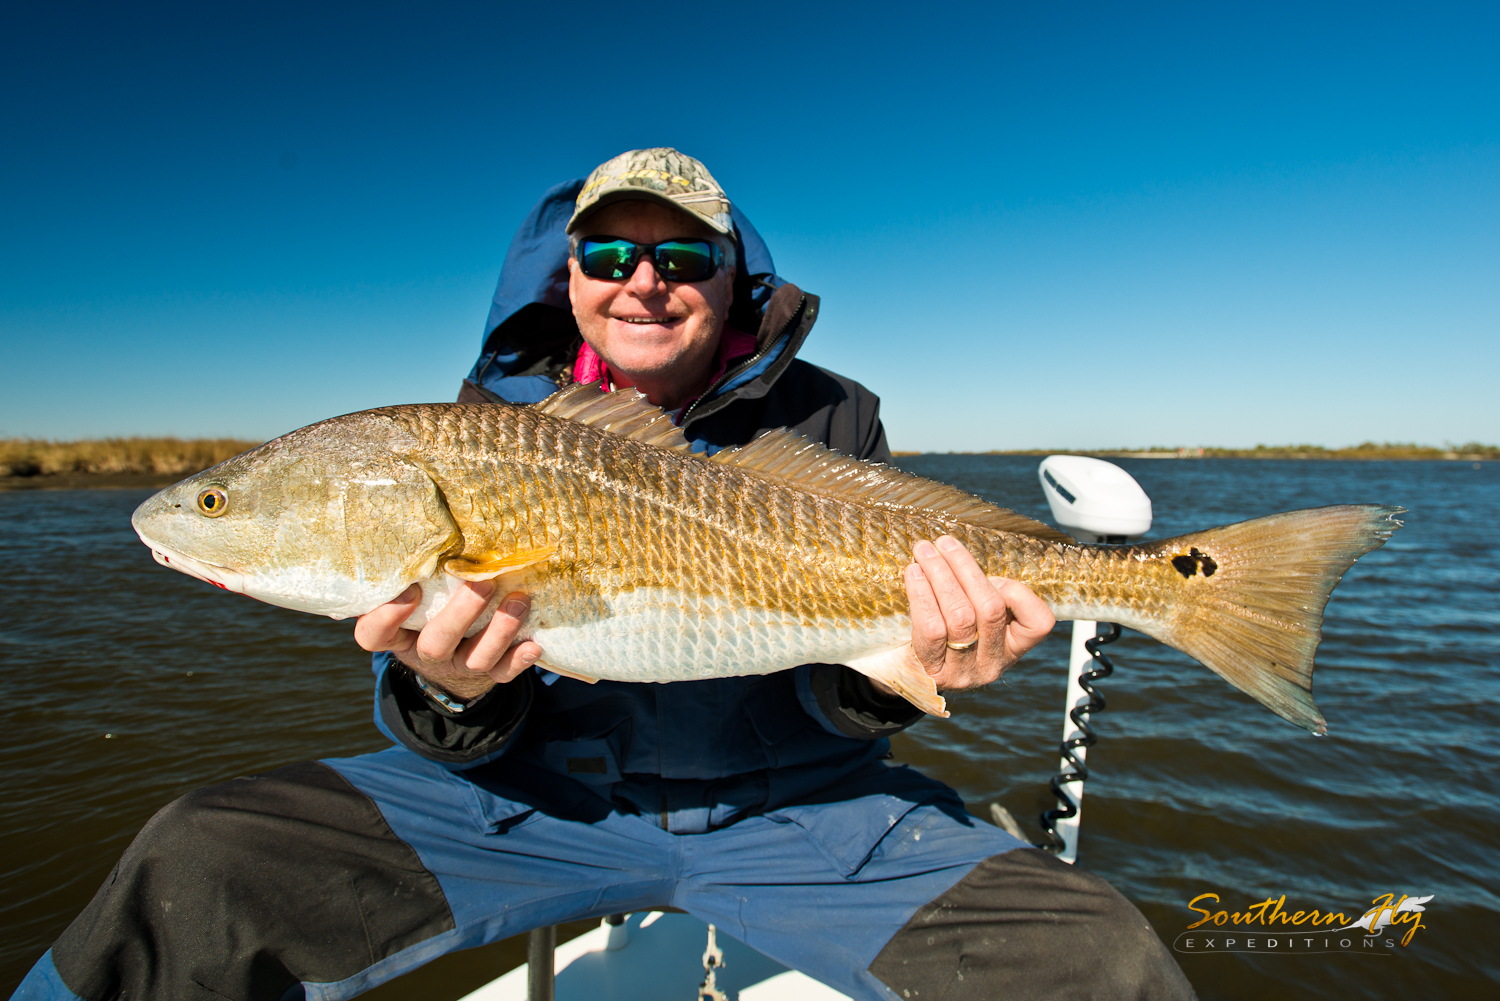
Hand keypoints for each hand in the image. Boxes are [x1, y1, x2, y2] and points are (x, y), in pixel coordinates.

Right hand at [354, 582, 542, 700]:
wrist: (451, 658)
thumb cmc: (431, 604)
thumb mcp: (416, 591)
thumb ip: (417, 568)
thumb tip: (431, 512)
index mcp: (398, 633)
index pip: (373, 634)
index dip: (387, 617)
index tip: (411, 590)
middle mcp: (425, 653)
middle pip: (435, 645)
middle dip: (461, 615)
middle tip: (484, 584)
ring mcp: (457, 666)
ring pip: (475, 660)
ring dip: (500, 631)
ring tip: (520, 600)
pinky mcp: (486, 675)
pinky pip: (502, 674)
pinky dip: (518, 661)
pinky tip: (533, 645)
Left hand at [900, 535, 1054, 690]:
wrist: (904, 672)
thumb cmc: (944, 631)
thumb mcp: (973, 616)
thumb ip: (980, 593)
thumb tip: (963, 552)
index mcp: (1013, 647)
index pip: (1038, 622)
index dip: (1017, 592)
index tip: (992, 574)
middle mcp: (993, 663)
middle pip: (990, 609)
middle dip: (965, 568)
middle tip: (944, 543)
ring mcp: (964, 671)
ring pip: (961, 616)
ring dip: (941, 575)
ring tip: (924, 552)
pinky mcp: (934, 672)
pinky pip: (931, 628)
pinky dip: (922, 594)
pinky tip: (914, 574)